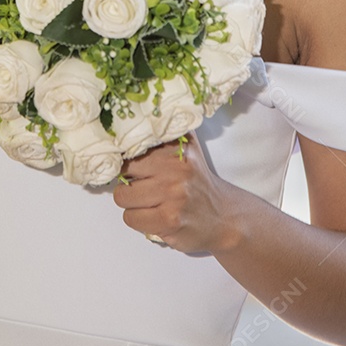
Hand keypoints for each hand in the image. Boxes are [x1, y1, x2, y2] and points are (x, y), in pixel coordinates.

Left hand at [112, 132, 231, 252]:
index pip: (132, 147)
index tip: (132, 165)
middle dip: (128, 180)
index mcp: (178, 147)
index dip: (127, 158)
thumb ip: (163, 135)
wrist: (222, 216)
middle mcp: (175, 168)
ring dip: (131, 202)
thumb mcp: (186, 149)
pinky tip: (153, 216)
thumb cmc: (196, 183)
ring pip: (122, 196)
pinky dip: (137, 219)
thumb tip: (127, 125)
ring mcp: (172, 194)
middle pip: (123, 171)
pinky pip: (130, 218)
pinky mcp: (168, 220)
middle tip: (142, 185)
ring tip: (149, 201)